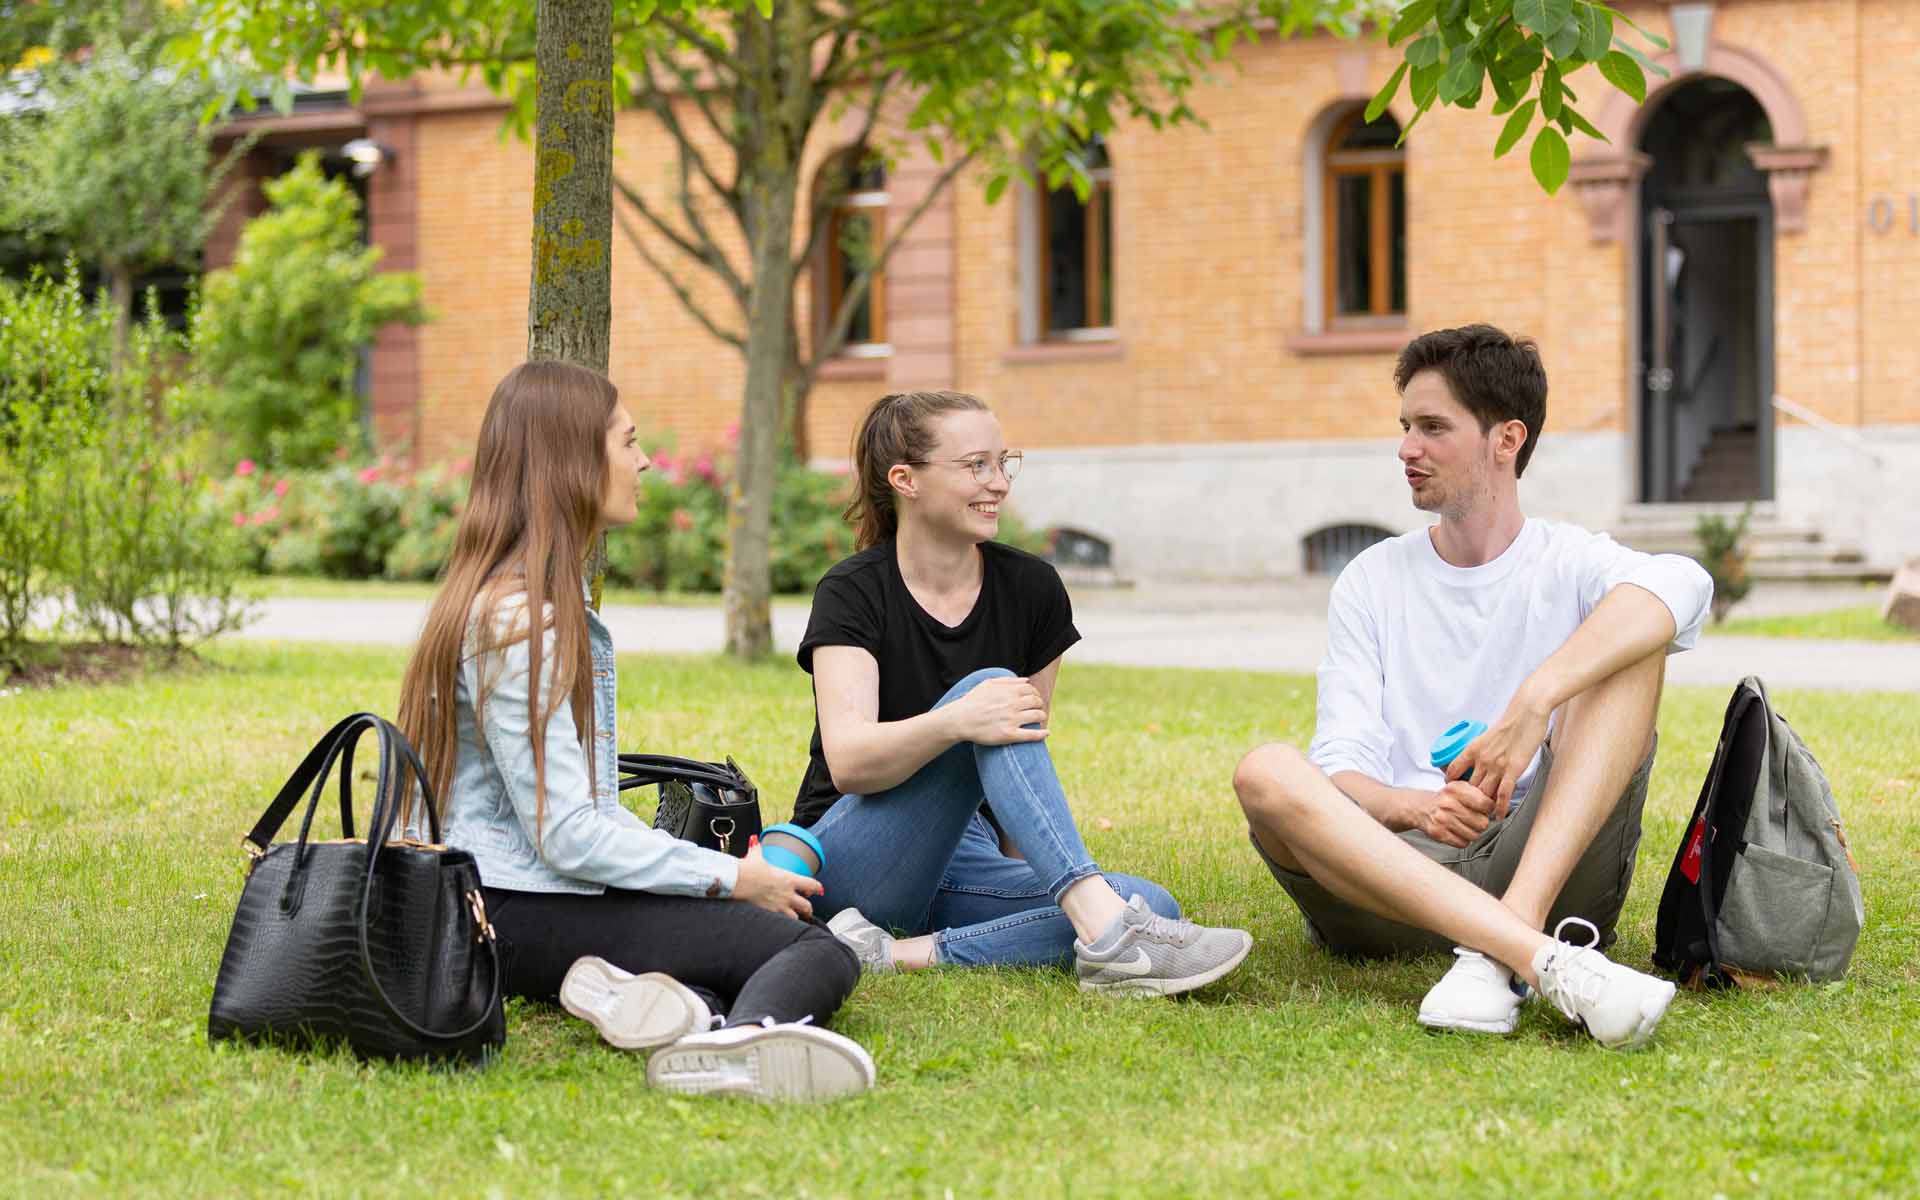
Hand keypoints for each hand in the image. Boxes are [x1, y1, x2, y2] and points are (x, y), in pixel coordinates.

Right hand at [731, 843, 821, 919]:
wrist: (740, 881)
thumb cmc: (750, 868)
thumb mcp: (757, 856)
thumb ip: (758, 850)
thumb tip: (755, 842)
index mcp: (789, 879)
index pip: (812, 885)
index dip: (817, 888)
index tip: (818, 890)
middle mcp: (788, 894)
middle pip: (807, 905)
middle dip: (809, 908)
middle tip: (807, 908)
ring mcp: (780, 905)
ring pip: (797, 916)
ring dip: (798, 917)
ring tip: (796, 917)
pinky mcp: (770, 913)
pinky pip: (783, 922)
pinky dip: (785, 923)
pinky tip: (784, 924)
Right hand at [941, 677, 1048, 745]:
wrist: (960, 719)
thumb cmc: (973, 701)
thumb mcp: (988, 684)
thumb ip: (1008, 681)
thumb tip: (1027, 680)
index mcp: (1009, 691)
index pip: (1031, 690)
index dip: (1035, 694)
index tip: (1034, 699)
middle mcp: (1013, 704)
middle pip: (1036, 702)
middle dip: (1039, 704)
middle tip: (1037, 708)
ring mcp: (1012, 720)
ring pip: (1037, 716)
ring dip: (1042, 716)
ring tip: (1040, 718)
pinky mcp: (1009, 735)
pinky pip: (1031, 735)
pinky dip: (1041, 734)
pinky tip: (1046, 733)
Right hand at [1406, 781, 1500, 847]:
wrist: (1421, 808)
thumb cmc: (1447, 798)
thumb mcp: (1460, 787)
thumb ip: (1479, 793)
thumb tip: (1499, 807)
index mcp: (1456, 789)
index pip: (1486, 804)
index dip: (1488, 809)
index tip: (1483, 809)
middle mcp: (1448, 803)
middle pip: (1482, 823)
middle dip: (1481, 823)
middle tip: (1474, 819)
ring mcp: (1442, 819)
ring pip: (1474, 835)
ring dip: (1473, 833)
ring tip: (1465, 826)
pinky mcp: (1438, 833)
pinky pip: (1463, 843)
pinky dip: (1463, 840)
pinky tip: (1458, 832)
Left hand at [1446, 695, 1550, 818]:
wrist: (1526, 713)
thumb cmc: (1510, 722)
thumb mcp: (1488, 736)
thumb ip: (1483, 750)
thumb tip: (1482, 760)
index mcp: (1472, 749)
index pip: (1453, 770)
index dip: (1451, 783)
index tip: (1453, 791)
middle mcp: (1481, 759)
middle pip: (1468, 787)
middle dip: (1467, 799)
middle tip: (1469, 809)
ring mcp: (1496, 766)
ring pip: (1484, 793)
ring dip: (1483, 806)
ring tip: (1484, 815)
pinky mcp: (1512, 770)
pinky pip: (1503, 794)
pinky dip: (1500, 807)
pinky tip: (1499, 815)